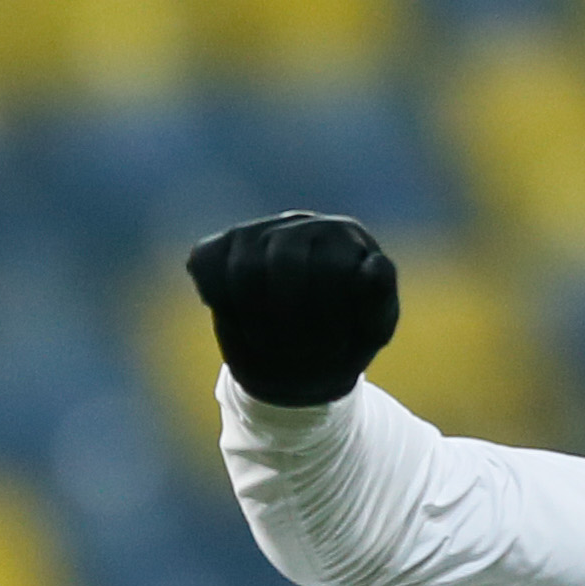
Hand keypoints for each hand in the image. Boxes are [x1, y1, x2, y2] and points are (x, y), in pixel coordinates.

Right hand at [186, 211, 400, 407]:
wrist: (302, 362)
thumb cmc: (344, 340)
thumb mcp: (372, 329)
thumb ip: (377, 298)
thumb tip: (374, 264)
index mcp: (348, 238)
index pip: (332, 268)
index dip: (328, 317)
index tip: (334, 351)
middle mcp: (303, 223)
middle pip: (283, 263)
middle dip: (287, 318)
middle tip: (296, 353)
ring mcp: (260, 230)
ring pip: (242, 268)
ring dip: (254, 317)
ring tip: (270, 343)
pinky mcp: (223, 245)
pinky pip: (207, 265)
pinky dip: (218, 299)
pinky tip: (240, 317)